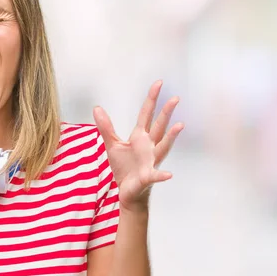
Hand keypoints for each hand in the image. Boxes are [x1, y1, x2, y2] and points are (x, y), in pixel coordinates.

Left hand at [93, 80, 183, 212]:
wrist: (128, 192)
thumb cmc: (124, 168)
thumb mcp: (112, 145)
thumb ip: (106, 127)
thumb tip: (97, 107)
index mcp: (139, 137)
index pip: (146, 114)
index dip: (152, 99)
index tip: (159, 83)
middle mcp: (149, 146)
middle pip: (158, 126)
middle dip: (166, 112)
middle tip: (175, 98)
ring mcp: (151, 161)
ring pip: (163, 146)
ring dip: (171, 137)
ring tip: (180, 125)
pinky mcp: (148, 177)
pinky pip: (155, 175)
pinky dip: (161, 175)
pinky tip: (168, 174)